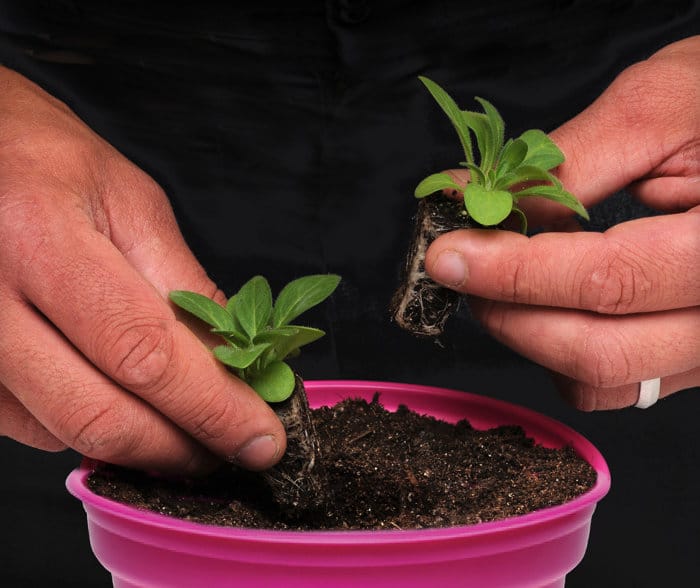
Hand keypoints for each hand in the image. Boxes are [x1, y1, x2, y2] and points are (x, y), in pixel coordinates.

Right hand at [0, 67, 285, 470]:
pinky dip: (97, 427)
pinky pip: (37, 429)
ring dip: (145, 443)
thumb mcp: (133, 204)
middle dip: (183, 445)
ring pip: (69, 434)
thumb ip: (185, 287)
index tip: (262, 438)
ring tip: (190, 422)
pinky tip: (126, 399)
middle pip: (101, 414)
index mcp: (40, 239)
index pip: (144, 352)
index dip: (212, 407)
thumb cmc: (53, 167)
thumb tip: (236, 363)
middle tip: (235, 446)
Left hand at [426, 36, 699, 409]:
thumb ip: (560, 165)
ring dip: (532, 337)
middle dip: (510, 314)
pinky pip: (620, 384)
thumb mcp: (649, 112)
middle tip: (464, 270)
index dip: (514, 272)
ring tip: (505, 281)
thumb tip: (472, 199)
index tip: (448, 255)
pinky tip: (550, 303)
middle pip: (600, 352)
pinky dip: (565, 354)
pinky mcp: (695, 354)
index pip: (608, 279)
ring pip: (605, 381)